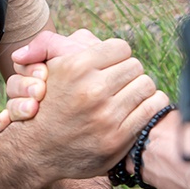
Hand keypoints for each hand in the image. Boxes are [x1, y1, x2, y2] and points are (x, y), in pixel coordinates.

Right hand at [9, 38, 169, 180]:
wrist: (37, 151)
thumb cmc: (46, 104)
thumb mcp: (44, 68)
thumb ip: (54, 43)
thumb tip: (82, 36)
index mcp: (76, 67)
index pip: (121, 47)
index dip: (116, 56)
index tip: (110, 66)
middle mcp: (92, 90)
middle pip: (135, 66)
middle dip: (127, 73)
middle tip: (118, 83)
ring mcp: (106, 116)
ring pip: (146, 85)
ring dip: (139, 89)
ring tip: (128, 95)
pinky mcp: (118, 137)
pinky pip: (152, 108)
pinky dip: (151, 105)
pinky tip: (138, 108)